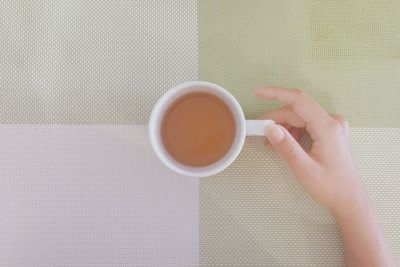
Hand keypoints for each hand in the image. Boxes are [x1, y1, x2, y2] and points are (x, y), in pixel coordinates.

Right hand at [255, 87, 364, 211]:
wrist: (350, 198)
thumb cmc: (330, 187)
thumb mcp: (304, 169)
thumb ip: (287, 147)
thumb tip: (269, 128)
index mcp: (327, 127)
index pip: (299, 100)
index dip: (276, 93)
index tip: (257, 92)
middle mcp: (333, 120)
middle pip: (298, 110)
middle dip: (276, 118)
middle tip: (259, 131)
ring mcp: (334, 125)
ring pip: (301, 116)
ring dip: (284, 125)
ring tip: (271, 143)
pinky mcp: (332, 131)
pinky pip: (307, 123)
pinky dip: (293, 130)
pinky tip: (285, 143)